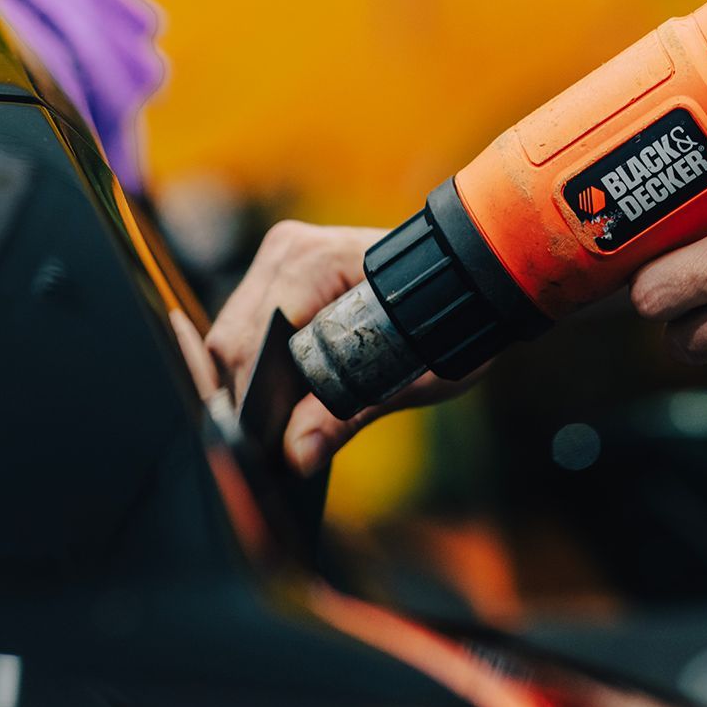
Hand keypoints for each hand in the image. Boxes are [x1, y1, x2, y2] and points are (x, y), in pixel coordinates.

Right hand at [207, 221, 468, 473]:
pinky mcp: (276, 281)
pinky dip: (258, 373)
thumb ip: (348, 413)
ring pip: (231, 342)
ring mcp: (277, 263)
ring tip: (277, 434)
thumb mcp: (413, 376)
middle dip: (245, 398)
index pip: (251, 338)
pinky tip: (281, 406)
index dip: (249, 396)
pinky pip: (246, 336)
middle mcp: (287, 252)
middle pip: (232, 341)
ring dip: (250, 388)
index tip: (256, 448)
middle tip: (267, 453)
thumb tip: (295, 454)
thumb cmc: (453, 319)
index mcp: (316, 261)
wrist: (475, 279)